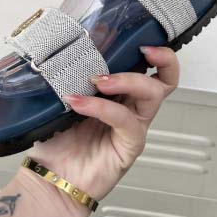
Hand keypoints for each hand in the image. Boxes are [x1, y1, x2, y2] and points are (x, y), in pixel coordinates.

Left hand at [27, 46, 178, 200]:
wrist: (50, 179)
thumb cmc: (57, 141)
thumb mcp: (63, 98)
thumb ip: (72, 74)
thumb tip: (72, 44)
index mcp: (120, 93)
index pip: (151, 68)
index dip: (157, 52)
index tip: (141, 37)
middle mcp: (132, 108)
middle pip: (166, 79)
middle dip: (163, 59)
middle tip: (144, 50)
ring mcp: (133, 126)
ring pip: (152, 94)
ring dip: (127, 80)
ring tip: (98, 80)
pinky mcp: (129, 145)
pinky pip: (125, 120)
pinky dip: (102, 107)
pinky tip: (79, 103)